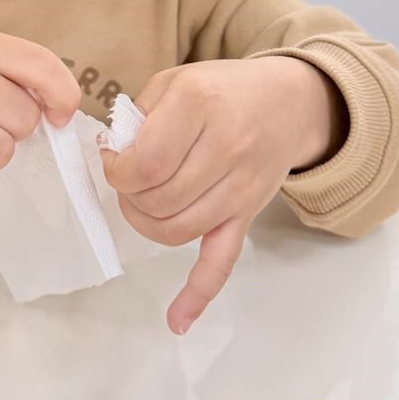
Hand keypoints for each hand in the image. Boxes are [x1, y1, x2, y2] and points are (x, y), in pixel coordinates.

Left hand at [100, 57, 346, 333]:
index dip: (116, 172)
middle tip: (129, 180)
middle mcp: (225, 146)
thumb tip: (111, 155)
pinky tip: (176, 318)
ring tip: (142, 203)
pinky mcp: (249, 214)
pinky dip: (199, 293)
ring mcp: (242, 186)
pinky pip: (223, 261)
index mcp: (199, 105)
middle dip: (129, 196)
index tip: (113, 162)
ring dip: (146, 224)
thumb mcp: (174, 81)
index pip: (145, 164)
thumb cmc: (221, 89)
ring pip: (177, 231)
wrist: (287, 101)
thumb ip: (138, 115)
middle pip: (159, 200)